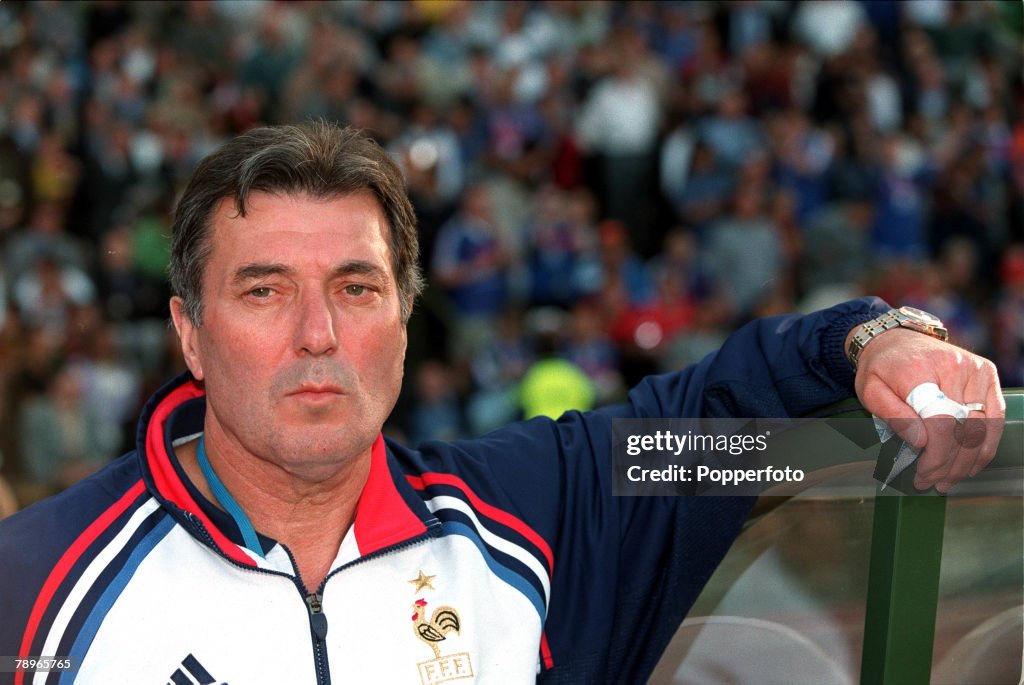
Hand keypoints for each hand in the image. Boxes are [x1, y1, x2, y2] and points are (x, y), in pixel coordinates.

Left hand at [852, 328, 1004, 492]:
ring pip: (982, 428)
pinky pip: (995, 417)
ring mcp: (974, 369)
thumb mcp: (870, 391)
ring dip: (967, 461)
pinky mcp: (987, 373)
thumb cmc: (882, 368)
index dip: (936, 455)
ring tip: (948, 479)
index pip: (939, 422)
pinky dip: (986, 445)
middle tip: (931, 482)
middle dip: (948, 465)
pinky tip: (971, 464)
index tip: (923, 473)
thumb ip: (893, 416)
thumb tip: (920, 443)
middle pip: (962, 429)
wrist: (896, 339)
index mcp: (917, 370)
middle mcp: (951, 366)